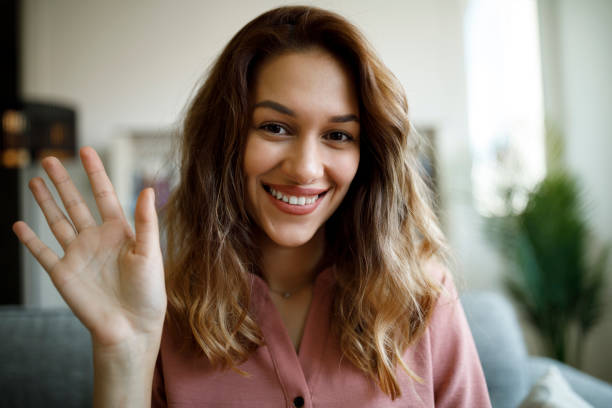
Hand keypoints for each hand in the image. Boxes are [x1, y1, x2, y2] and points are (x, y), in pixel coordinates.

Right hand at [13, 147, 166, 349]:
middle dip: (63, 181)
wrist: (131, 326)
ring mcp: (77, 255)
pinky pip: (42, 252)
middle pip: (75, 203)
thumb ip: (146, 221)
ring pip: (56, 221)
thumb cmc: (148, 291)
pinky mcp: (63, 273)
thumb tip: (146, 188)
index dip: (95, 172)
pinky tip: (20, 225)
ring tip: (35, 181)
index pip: (103, 194)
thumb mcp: (150, 252)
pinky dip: (30, 240)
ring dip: (45, 202)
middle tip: (51, 158)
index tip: (86, 150)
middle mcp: (96, 239)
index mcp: (119, 231)